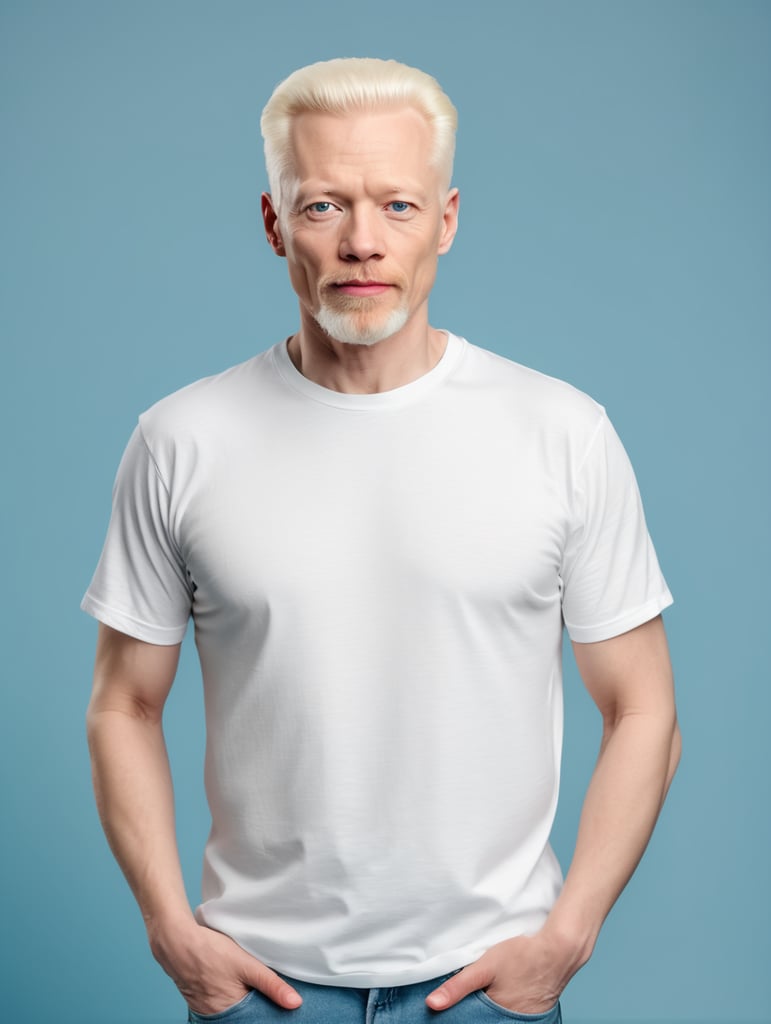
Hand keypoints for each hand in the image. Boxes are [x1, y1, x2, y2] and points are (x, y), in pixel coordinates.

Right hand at [149, 919, 302, 1014]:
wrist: (176, 940)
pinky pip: (216, 1001)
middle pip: (242, 1015)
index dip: (266, 1010)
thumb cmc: (211, 951)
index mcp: (229, 1012)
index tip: (277, 1004)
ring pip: (229, 1007)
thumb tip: (295, 1003)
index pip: (255, 1019)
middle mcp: (215, 1015)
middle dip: (254, 1005)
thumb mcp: (247, 965)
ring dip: (239, 998)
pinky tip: (230, 980)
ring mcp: (203, 1007)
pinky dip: (226, 993)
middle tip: (259, 987)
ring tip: (244, 982)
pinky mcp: (196, 997)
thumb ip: (272, 984)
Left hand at [425, 932, 568, 1014]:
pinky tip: (503, 993)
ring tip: (490, 993)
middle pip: (487, 1020)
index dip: (463, 1016)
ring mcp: (527, 1020)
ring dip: (492, 1009)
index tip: (455, 1011)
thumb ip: (458, 986)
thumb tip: (431, 1003)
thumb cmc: (522, 956)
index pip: (473, 1023)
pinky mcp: (536, 1014)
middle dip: (477, 1013)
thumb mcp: (485, 966)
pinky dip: (505, 1008)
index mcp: (498, 1018)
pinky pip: (514, 1015)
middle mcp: (514, 1023)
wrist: (559, 949)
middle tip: (475, 996)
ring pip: (500, 1018)